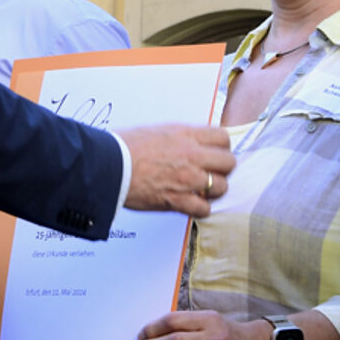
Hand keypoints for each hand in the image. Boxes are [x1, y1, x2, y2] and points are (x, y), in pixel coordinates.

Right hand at [117, 125, 235, 217]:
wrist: (110, 165)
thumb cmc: (127, 146)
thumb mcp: (160, 130)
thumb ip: (182, 136)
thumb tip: (193, 142)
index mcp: (187, 135)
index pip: (223, 138)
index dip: (222, 146)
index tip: (216, 152)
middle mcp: (192, 156)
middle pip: (229, 162)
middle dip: (222, 168)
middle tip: (211, 171)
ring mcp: (187, 180)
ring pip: (221, 187)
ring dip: (213, 190)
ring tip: (201, 189)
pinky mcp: (178, 200)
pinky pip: (204, 209)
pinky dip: (200, 209)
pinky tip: (191, 203)